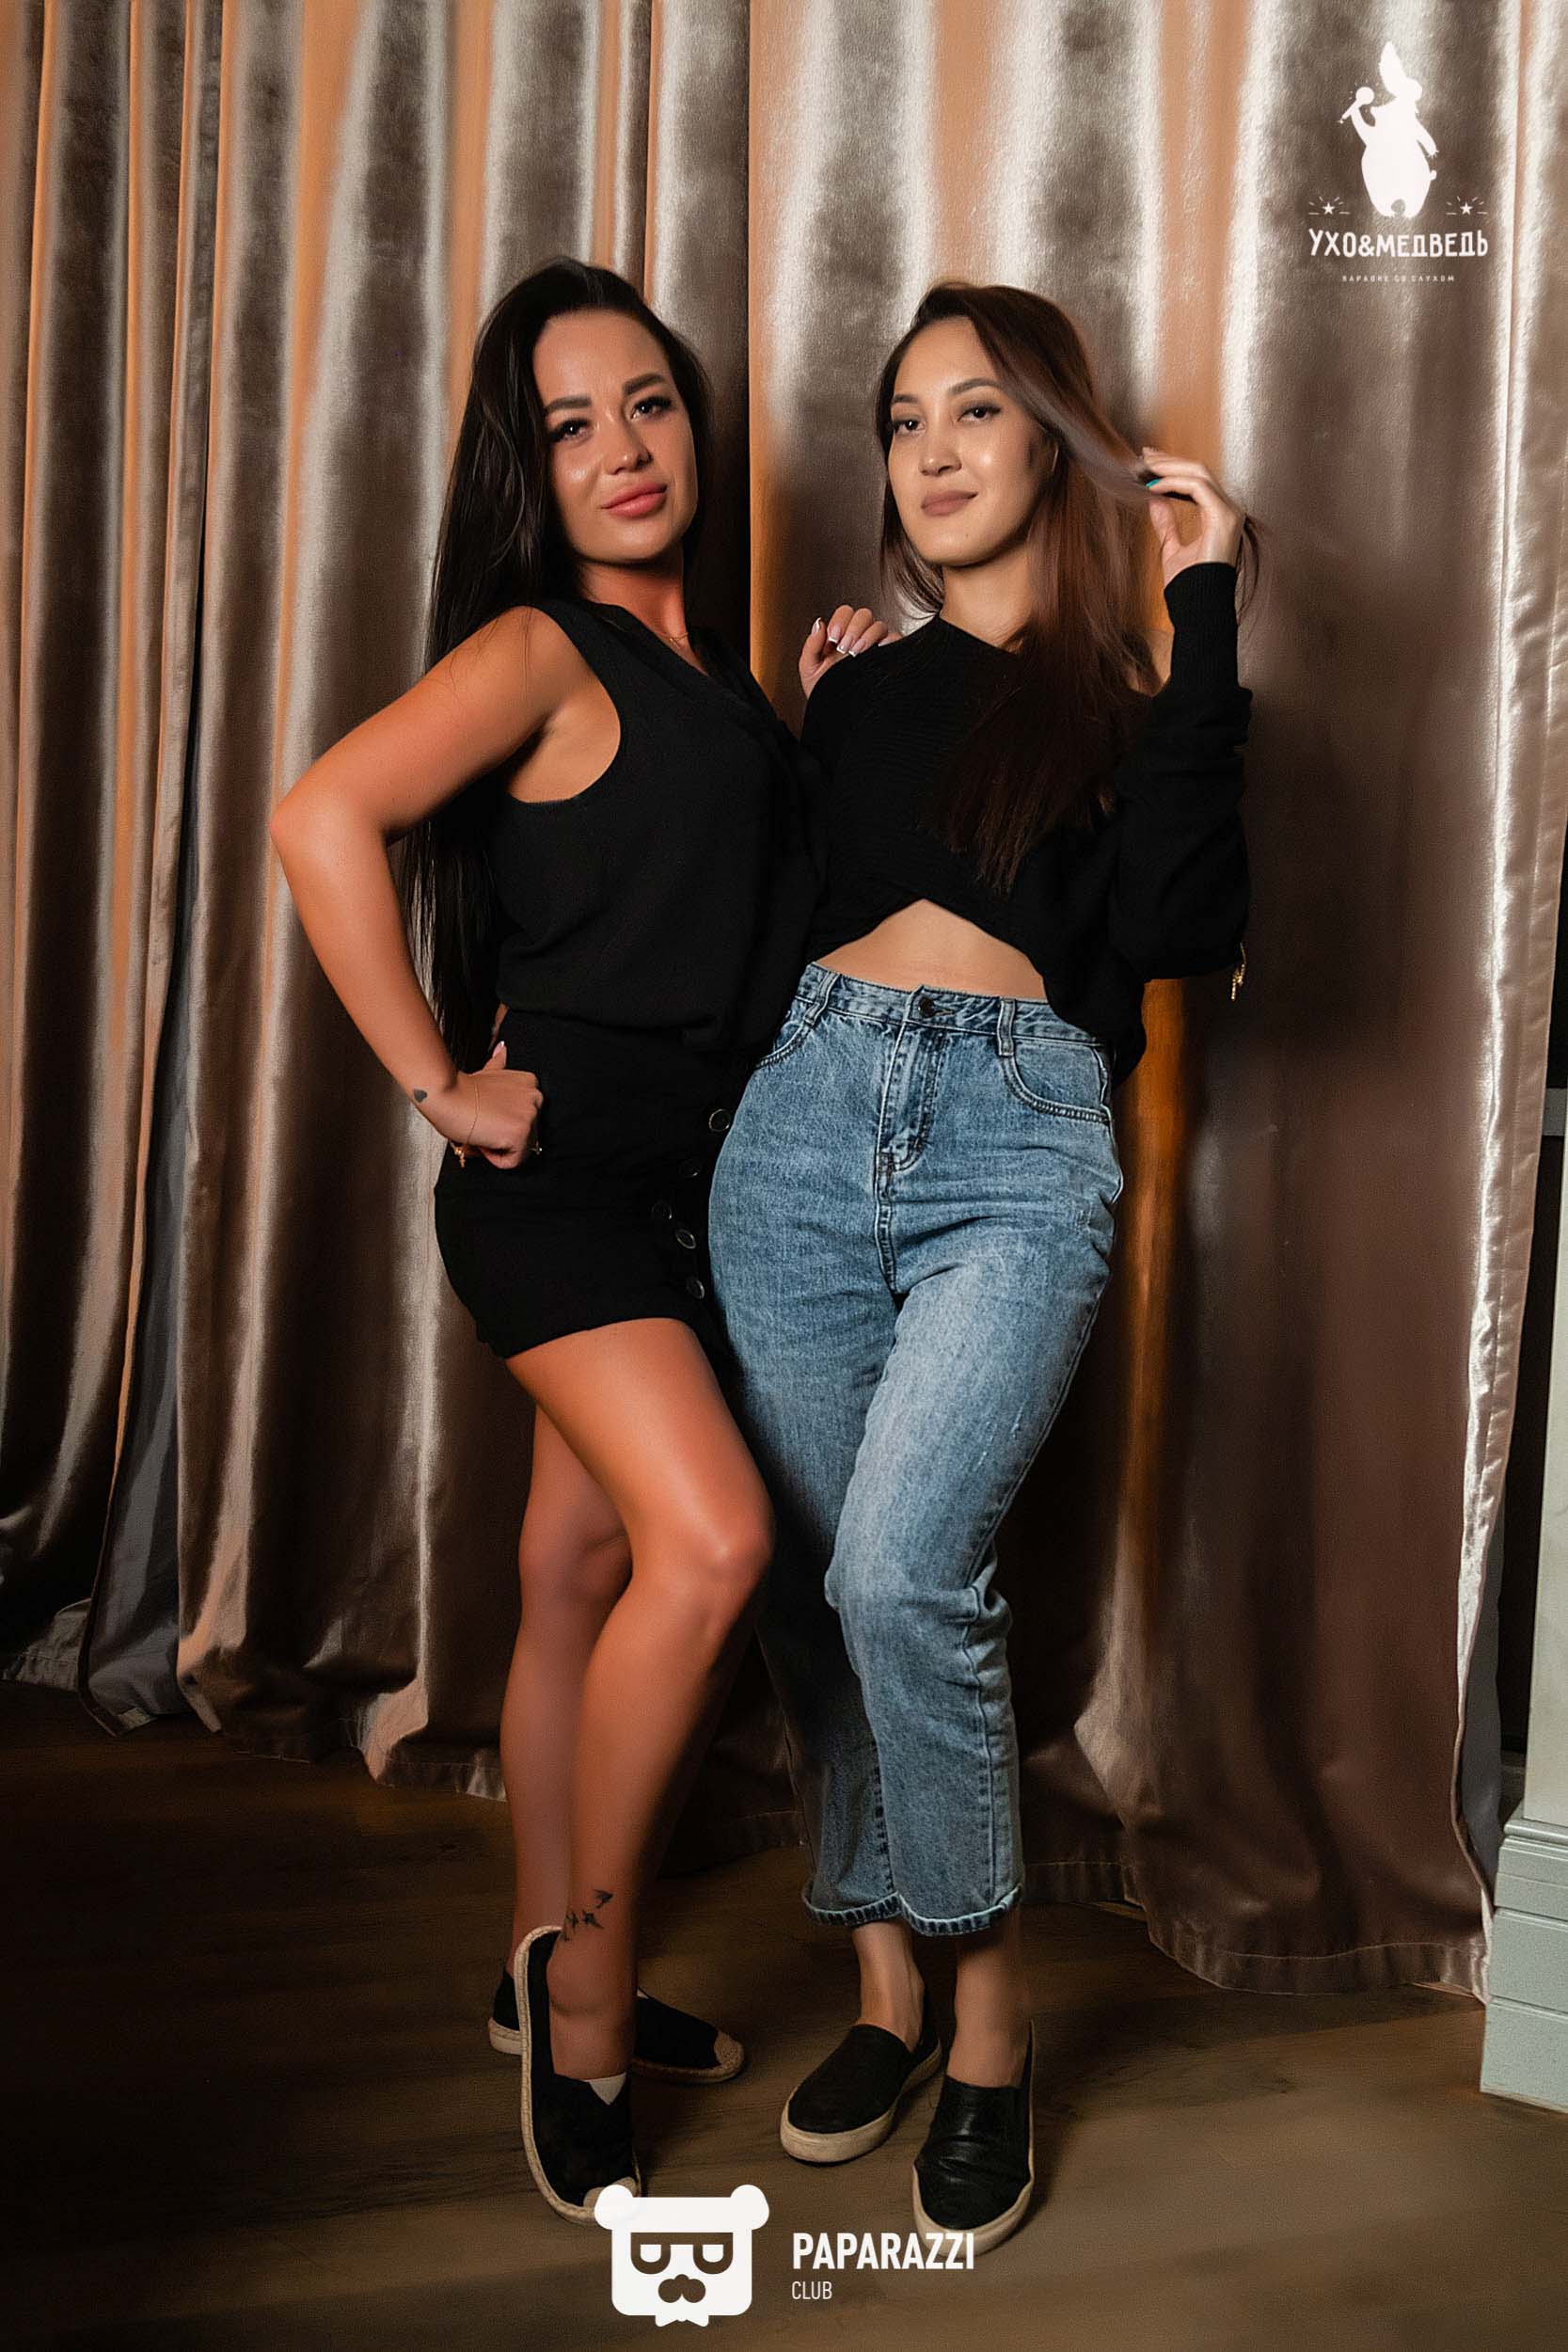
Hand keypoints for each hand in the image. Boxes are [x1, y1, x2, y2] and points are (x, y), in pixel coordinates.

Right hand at [423, 1037, 542, 1166]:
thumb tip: (503, 1049)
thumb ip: (500, 1066)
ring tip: (478, 1129)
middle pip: (524, 1137)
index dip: (499, 1123)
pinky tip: (480, 1138)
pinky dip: (493, 1158)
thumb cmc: (459, 1089)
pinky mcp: (521, 1133)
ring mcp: (530, 1116)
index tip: (482, 1115)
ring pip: (518, 1151)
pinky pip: (512, 1162)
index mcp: (530, 1083)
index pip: (523, 1120)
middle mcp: (536, 1098)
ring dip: (496, 1147)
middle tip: (477, 1125)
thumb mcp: (487, 1073)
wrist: (444, 1094)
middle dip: (499, 1137)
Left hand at [799, 603, 900, 696]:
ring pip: (879, 625)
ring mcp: (876, 647)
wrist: (837, 715)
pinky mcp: (889, 657)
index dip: (840, 620)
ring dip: (867, 636)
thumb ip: (811, 645)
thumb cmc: (824, 693)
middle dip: (853, 628)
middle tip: (845, 648)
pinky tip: (874, 653)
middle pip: (864, 615)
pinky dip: (887, 641)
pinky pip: (895, 639)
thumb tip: (819, 623)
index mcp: (841, 636)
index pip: (845, 613)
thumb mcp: (810, 670)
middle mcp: (859, 638)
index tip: (834, 638)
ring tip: (856, 654)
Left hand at [1137, 444, 1245, 581]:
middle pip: (1198, 471)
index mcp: (1219, 516)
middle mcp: (1228, 510)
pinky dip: (1174, 483)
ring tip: (1145, 467)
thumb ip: (1166, 523)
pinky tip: (1155, 487)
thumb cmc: (1189, 587)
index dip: (1173, 468)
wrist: (1199, 608)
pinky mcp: (1224, 517)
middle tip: (1144, 456)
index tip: (1149, 463)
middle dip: (1169, 461)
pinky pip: (1198, 487)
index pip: (1197, 481)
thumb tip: (1154, 501)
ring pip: (1199, 473)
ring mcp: (1229, 512)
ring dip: (1169, 467)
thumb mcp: (1172, 548)